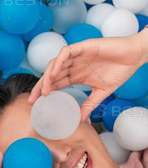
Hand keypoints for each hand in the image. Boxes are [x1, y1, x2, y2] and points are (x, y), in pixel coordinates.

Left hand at [29, 31, 147, 121]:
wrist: (135, 56)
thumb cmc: (120, 71)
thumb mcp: (101, 92)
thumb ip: (89, 104)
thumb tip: (80, 121)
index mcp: (75, 75)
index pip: (55, 84)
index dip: (44, 93)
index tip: (35, 104)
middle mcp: (73, 65)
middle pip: (51, 75)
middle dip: (40, 87)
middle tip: (32, 100)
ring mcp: (77, 56)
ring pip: (55, 64)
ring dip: (48, 76)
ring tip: (45, 90)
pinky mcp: (83, 47)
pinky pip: (66, 52)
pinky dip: (58, 62)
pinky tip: (55, 73)